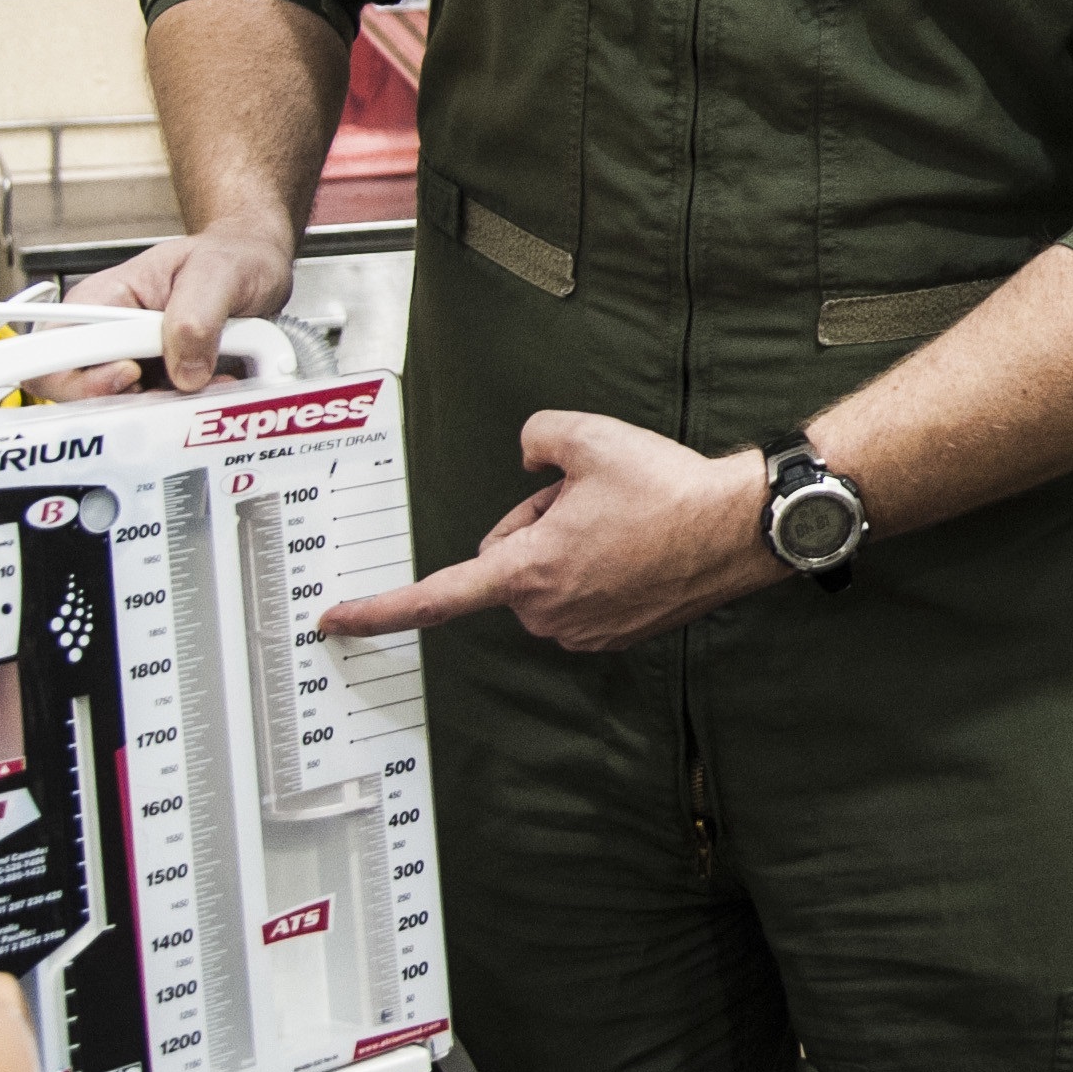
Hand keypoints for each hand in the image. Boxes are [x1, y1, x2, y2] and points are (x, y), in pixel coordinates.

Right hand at [40, 221, 292, 396]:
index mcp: (100, 301)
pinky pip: (159, 415)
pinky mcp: (157, 385)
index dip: (81, 376)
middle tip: (183, 386)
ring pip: (124, 413)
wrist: (256, 267)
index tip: (131, 373)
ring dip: (169, 408)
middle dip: (134, 402)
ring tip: (211, 381)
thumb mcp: (218, 272)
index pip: (51, 353)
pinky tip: (215, 387)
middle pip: (82, 397)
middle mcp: (106, 338)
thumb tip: (185, 372)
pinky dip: (187, 409)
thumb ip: (197, 316)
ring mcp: (130, 364)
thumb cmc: (228, 257)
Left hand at [318, 414, 789, 651]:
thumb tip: (531, 456)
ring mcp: (582, 629)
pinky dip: (597, 567)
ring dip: (568, 547)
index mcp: (529, 569)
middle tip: (589, 499)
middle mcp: (549, 611)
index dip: (379, 610)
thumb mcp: (588, 435)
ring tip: (624, 521)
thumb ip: (536, 436)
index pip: (435, 596)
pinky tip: (638, 543)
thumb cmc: (669, 490)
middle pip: (507, 561)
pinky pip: (579, 594)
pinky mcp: (613, 636)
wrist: (736, 530)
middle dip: (535, 527)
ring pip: (545, 578)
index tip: (336, 622)